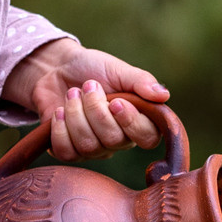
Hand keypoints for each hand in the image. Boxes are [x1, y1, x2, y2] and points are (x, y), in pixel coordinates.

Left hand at [6, 38, 170, 159]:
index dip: (131, 123)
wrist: (57, 69)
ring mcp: (94, 149)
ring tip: (72, 93)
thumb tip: (164, 95)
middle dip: (95, 109)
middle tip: (88, 85)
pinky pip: (66, 152)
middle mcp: (119, 140)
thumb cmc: (92, 69)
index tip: (116, 101)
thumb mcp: (118, 69)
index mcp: (138, 120)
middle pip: (113, 140)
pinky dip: (60, 129)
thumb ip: (141, 81)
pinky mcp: (69, 152)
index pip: (148, 137)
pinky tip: (59, 111)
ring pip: (88, 146)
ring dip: (76, 114)